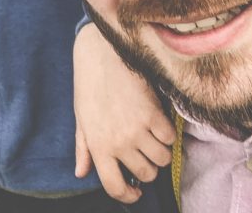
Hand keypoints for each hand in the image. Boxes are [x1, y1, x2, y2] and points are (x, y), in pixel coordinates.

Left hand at [73, 23, 174, 202]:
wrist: (102, 55)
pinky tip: (159, 121)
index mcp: (98, 146)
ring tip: (152, 137)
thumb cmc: (89, 86)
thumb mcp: (81, 120)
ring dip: (161, 151)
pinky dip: (168, 133)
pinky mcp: (153, 114)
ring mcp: (137, 129)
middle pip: (146, 174)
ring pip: (162, 159)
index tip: (135, 192)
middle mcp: (118, 142)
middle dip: (148, 168)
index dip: (128, 196)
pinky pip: (170, 138)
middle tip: (144, 153)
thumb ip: (83, 149)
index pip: (115, 187)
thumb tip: (81, 173)